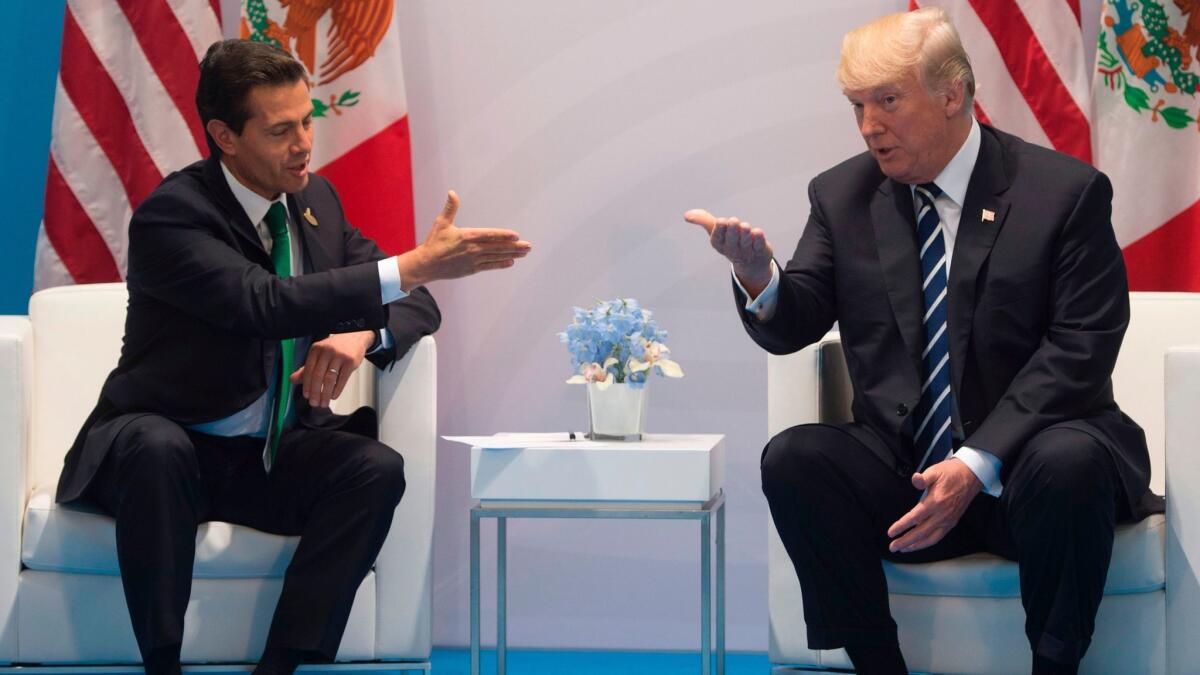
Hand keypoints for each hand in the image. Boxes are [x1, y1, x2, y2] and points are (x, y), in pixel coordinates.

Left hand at [289, 330, 375, 408]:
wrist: (354, 336)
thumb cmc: (335, 347)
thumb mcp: (319, 354)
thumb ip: (306, 368)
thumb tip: (293, 380)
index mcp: (316, 349)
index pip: (308, 370)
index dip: (306, 385)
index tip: (306, 396)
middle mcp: (327, 351)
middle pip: (318, 376)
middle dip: (315, 392)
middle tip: (314, 403)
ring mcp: (339, 356)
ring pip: (329, 379)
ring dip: (325, 394)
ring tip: (324, 402)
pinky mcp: (350, 361)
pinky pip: (342, 379)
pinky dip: (337, 390)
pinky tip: (334, 395)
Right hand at [399, 191, 531, 287]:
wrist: (427, 264)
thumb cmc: (434, 242)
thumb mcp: (441, 223)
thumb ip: (450, 208)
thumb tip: (452, 192)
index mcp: (467, 236)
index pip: (489, 235)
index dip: (503, 235)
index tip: (516, 236)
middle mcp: (473, 249)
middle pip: (497, 247)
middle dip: (514, 247)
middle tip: (529, 246)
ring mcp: (473, 260)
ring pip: (496, 257)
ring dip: (512, 254)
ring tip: (524, 253)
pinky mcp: (472, 269)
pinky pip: (490, 266)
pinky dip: (500, 264)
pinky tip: (511, 262)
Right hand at [684, 208, 774, 295]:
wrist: (751, 261)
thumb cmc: (731, 241)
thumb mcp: (716, 231)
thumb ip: (704, 221)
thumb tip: (686, 215)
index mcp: (720, 244)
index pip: (717, 239)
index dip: (719, 230)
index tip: (721, 221)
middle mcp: (732, 249)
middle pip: (732, 241)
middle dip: (733, 230)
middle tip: (734, 221)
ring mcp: (747, 252)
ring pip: (746, 242)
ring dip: (746, 234)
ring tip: (745, 226)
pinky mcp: (761, 251)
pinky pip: (760, 246)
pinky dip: (759, 239)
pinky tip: (758, 233)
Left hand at [887, 458, 981, 552]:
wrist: (971, 475)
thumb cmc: (951, 473)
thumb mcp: (935, 471)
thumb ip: (923, 478)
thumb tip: (915, 479)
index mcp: (936, 502)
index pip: (915, 518)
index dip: (901, 526)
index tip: (891, 532)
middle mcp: (942, 514)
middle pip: (921, 532)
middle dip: (905, 541)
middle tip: (893, 546)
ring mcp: (948, 520)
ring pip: (930, 538)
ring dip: (916, 545)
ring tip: (903, 548)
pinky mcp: (952, 522)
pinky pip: (938, 536)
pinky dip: (927, 542)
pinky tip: (919, 543)